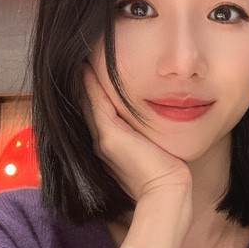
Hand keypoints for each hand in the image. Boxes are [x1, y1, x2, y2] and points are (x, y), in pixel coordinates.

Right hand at [80, 63, 191, 201]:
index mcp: (110, 144)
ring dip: (85, 81)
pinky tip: (88, 69)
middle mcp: (101, 141)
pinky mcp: (110, 136)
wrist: (166, 188)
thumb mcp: (151, 145)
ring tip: (83, 59)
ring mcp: (103, 139)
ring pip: (88, 103)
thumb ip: (144, 131)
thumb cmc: (164, 169)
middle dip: (85, 84)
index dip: (93, 92)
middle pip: (88, 106)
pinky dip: (92, 86)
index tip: (93, 70)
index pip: (98, 112)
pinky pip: (97, 104)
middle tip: (82, 59)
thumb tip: (153, 118)